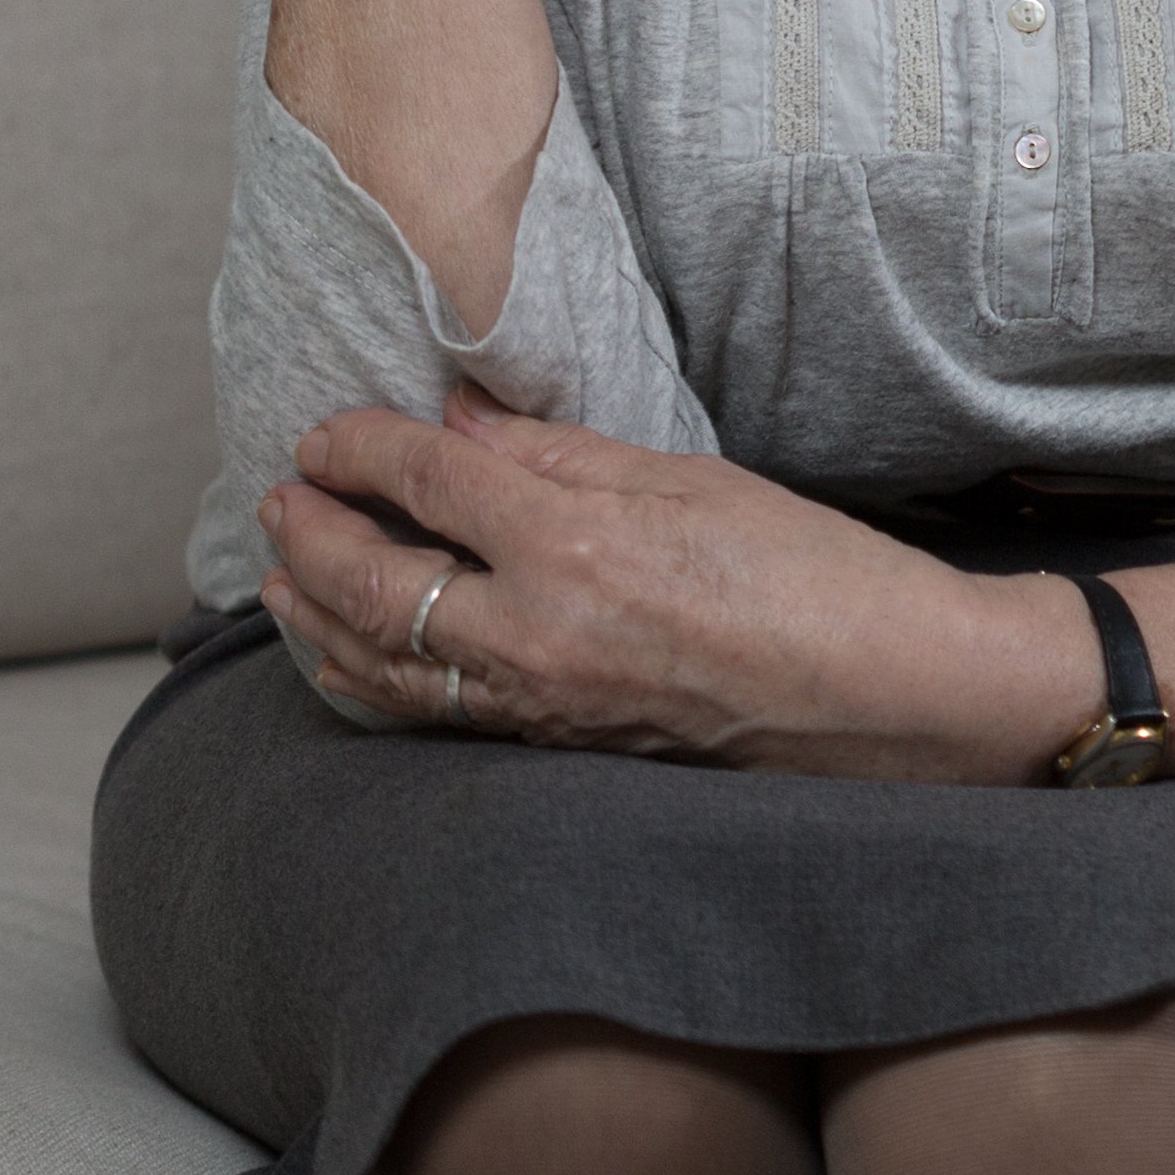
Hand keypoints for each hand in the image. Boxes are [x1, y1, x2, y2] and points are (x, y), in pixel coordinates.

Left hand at [256, 392, 1080, 782]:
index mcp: (581, 547)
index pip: (429, 484)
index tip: (328, 429)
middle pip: (372, 582)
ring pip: (379, 665)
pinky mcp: (556, 748)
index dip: (362, 447)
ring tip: (280, 572)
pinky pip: (426, 713)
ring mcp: (540, 704)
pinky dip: (365, 678)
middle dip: (310, 531)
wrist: (894, 699)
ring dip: (312, 614)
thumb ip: (566, 456)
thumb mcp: (698, 483)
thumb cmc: (820, 578)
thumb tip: (460, 427)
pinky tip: (345, 655)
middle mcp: (540, 634)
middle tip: (284, 492)